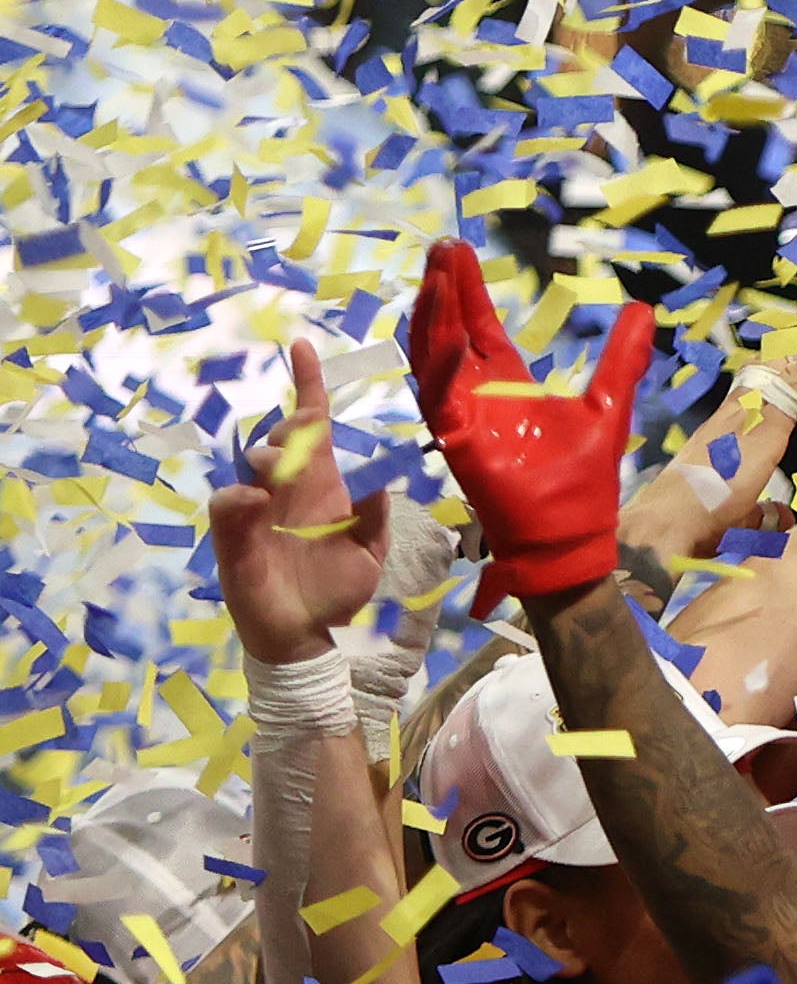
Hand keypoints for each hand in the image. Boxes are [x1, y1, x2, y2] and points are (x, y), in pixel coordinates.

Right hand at [208, 340, 391, 664]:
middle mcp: (285, 489)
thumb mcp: (369, 550)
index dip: (308, 387)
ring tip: (279, 463)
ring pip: (250, 464)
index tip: (303, 348)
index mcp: (320, 485)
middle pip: (281, 438)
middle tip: (305, 425)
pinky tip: (256, 500)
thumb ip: (375, 514)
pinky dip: (239, 498)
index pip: (313, 427)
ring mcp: (256, 510)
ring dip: (266, 455)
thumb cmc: (337, 588)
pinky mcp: (233, 537)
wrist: (308, 634)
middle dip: (291, 423)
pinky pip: (227, 505)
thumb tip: (381, 476)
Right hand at [406, 242, 650, 608]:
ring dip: (434, 313)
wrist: (572, 536)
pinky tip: (443, 327)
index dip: (467, 290)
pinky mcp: (457, 439)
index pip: (479, 326)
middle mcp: (477, 394)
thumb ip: (622, 357)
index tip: (457, 250)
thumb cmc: (582, 480)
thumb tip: (642, 308)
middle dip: (445, 288)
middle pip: (452, 329)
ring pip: (434, 354)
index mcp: (507, 384)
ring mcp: (463, 415)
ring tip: (436, 272)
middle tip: (442, 245)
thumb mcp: (609, 404)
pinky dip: (438, 361)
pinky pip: (438, 395)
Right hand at [621, 323, 796, 560]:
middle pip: (783, 364)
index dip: (792, 360)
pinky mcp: (763, 427)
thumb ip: (762, 507)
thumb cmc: (696, 518)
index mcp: (730, 422)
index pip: (764, 378)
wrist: (672, 520)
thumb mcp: (738, 509)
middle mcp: (739, 409)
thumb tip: (781, 515)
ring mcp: (750, 413)